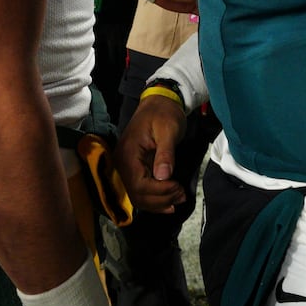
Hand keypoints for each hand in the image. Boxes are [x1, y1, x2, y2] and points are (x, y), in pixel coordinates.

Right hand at [116, 95, 187, 212]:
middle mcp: (123, 163)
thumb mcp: (168, 130)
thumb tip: (163, 176)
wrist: (159, 103)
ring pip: (139, 197)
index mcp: (128, 153)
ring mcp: (127, 167)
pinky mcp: (135, 169)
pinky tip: (170, 200)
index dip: (159, 191)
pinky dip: (156, 199)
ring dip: (159, 202)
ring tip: (179, 198)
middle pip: (138, 194)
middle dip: (161, 199)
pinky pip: (142, 190)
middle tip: (182, 194)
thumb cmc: (164, 114)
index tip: (178, 186)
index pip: (139, 184)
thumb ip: (165, 154)